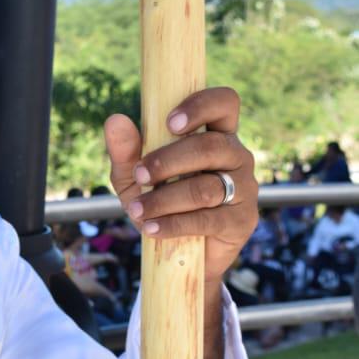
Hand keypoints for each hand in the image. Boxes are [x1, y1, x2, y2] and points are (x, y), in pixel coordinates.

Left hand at [103, 87, 258, 282]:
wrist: (179, 255)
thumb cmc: (160, 204)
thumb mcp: (135, 178)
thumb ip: (125, 151)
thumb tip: (114, 120)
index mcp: (216, 134)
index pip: (224, 103)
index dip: (201, 106)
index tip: (170, 123)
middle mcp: (236, 156)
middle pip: (211, 147)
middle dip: (169, 161)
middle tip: (140, 174)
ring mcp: (244, 189)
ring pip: (206, 187)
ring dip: (165, 199)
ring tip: (137, 210)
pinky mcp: (241, 221)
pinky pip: (207, 219)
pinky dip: (173, 224)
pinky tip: (151, 229)